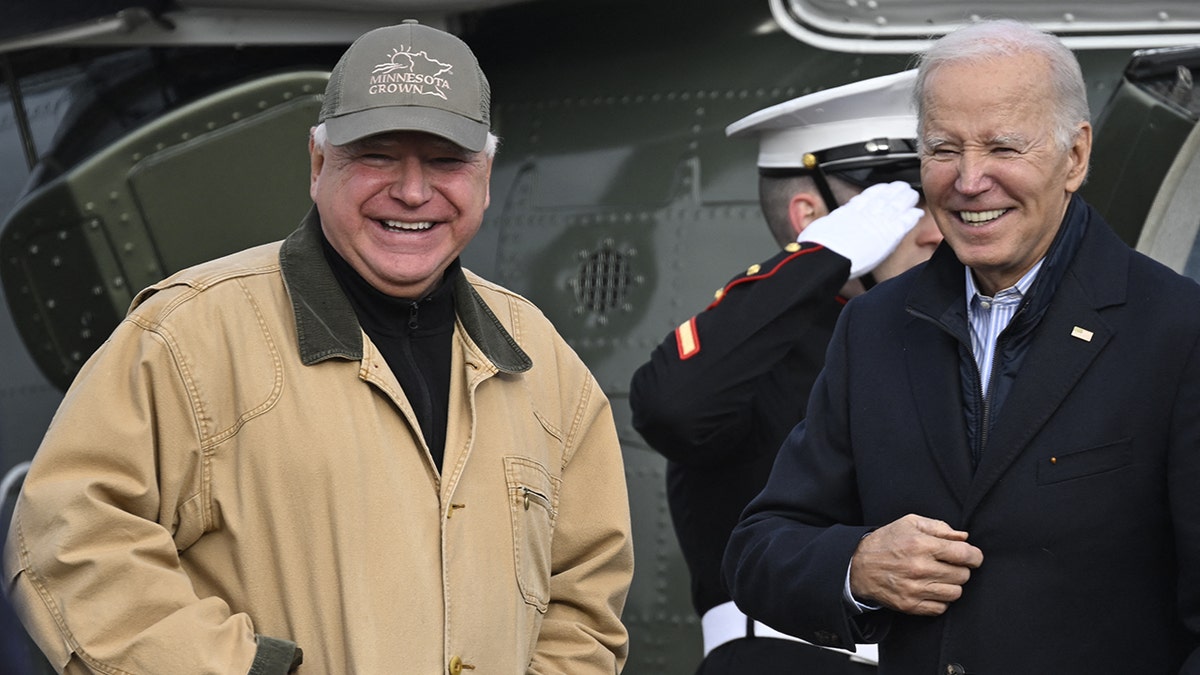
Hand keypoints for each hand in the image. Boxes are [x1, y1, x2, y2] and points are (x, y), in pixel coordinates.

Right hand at [799, 181, 922, 278]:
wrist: (826, 255)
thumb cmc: (818, 247)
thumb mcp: (819, 230)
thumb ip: (828, 226)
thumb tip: (822, 229)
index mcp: (848, 212)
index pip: (866, 197)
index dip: (876, 191)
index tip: (882, 187)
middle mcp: (864, 214)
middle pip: (883, 198)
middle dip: (893, 191)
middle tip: (902, 186)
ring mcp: (877, 223)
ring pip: (896, 206)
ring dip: (905, 199)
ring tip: (912, 194)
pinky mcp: (887, 235)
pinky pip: (903, 223)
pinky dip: (911, 217)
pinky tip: (917, 213)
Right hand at [849, 514, 982, 615]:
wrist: (858, 565)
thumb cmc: (886, 542)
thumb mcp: (909, 523)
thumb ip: (939, 527)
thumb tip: (963, 537)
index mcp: (921, 545)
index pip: (964, 554)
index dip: (975, 556)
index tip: (973, 556)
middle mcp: (919, 568)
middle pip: (963, 575)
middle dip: (962, 569)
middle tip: (951, 565)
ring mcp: (914, 589)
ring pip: (955, 593)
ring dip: (952, 585)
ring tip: (941, 577)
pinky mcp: (910, 605)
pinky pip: (941, 608)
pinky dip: (940, 600)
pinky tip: (931, 589)